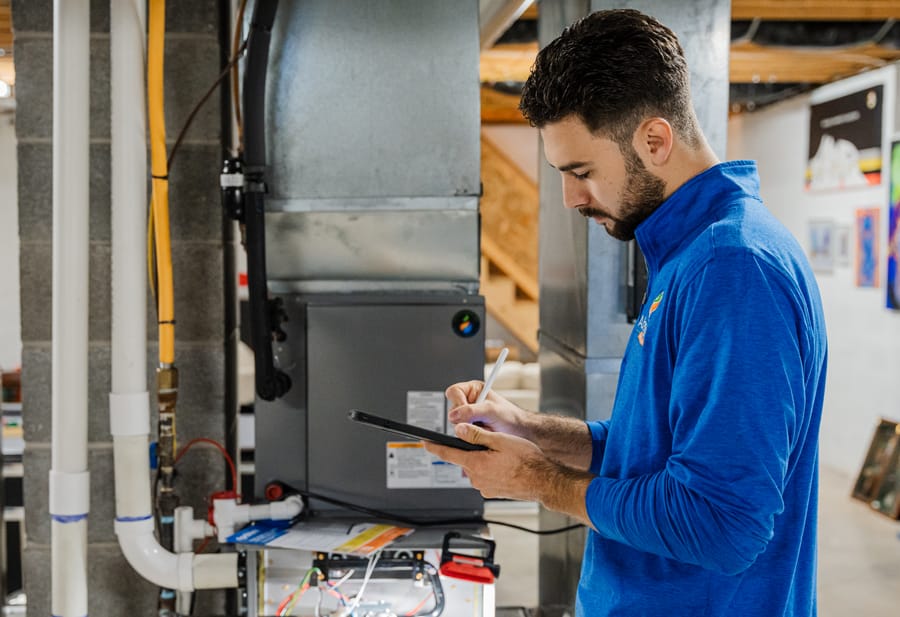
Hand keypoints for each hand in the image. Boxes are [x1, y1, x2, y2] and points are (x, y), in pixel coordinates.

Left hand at [423, 422, 545, 500]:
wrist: (543, 481)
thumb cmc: (527, 460)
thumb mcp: (501, 440)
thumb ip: (477, 435)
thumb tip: (459, 429)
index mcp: (476, 463)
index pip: (449, 454)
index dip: (435, 447)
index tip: (425, 442)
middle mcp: (477, 478)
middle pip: (464, 459)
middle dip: (471, 449)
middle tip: (490, 443)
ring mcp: (484, 487)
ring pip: (475, 468)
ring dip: (482, 460)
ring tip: (502, 456)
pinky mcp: (491, 492)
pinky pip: (484, 477)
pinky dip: (490, 470)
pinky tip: (505, 466)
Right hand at [444, 381, 531, 438]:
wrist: (519, 432)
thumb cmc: (510, 416)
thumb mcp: (491, 410)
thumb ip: (472, 411)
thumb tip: (453, 415)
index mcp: (473, 390)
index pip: (454, 392)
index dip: (458, 402)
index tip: (466, 412)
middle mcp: (468, 402)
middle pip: (452, 409)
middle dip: (463, 418)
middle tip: (477, 422)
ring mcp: (467, 417)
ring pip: (455, 423)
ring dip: (467, 428)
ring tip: (483, 427)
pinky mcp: (468, 429)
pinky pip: (460, 433)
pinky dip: (468, 435)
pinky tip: (480, 433)